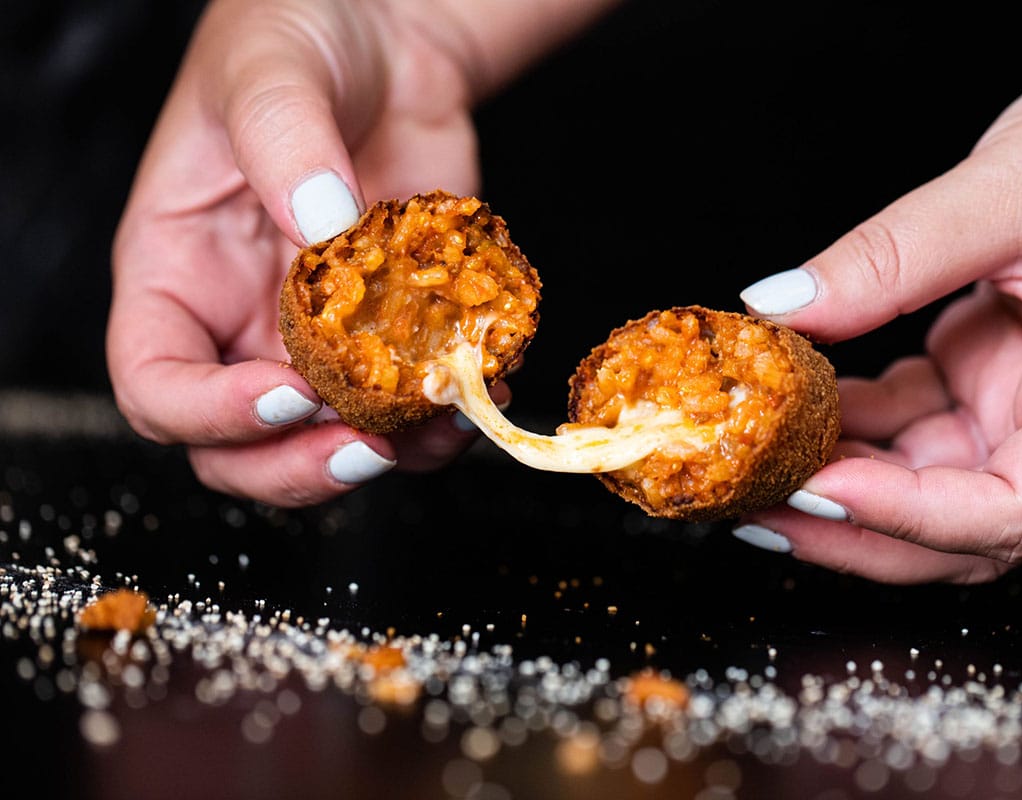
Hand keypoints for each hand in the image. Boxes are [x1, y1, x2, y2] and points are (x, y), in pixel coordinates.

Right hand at [107, 0, 613, 505]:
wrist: (390, 40)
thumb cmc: (298, 41)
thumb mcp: (270, 69)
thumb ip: (285, 140)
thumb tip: (321, 223)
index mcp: (180, 275)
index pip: (158, 383)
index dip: (210, 413)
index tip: (285, 394)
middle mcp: (244, 323)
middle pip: (238, 448)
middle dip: (299, 466)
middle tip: (366, 448)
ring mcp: (324, 337)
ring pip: (333, 440)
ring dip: (389, 454)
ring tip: (441, 428)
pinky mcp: (397, 329)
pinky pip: (414, 401)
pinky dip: (449, 416)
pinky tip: (484, 390)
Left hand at [734, 1, 1021, 582]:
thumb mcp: (1010, 185)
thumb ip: (893, 255)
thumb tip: (784, 305)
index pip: (1017, 505)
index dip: (914, 516)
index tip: (821, 485)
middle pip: (960, 526)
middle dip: (855, 528)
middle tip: (757, 501)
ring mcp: (1021, 401)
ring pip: (922, 485)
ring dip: (837, 481)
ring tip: (755, 463)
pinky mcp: (983, 375)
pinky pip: (904, 425)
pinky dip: (845, 424)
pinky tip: (791, 407)